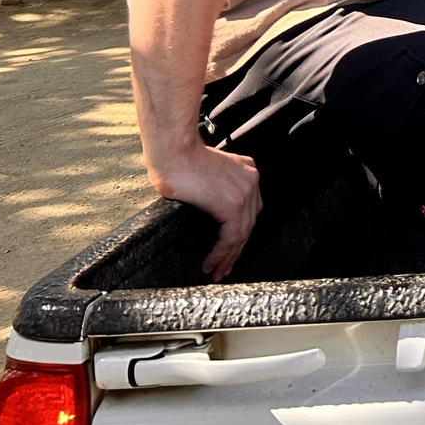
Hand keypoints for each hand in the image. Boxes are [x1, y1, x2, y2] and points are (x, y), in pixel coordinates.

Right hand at [149, 140, 261, 280]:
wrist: (173, 152)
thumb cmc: (179, 161)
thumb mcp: (207, 173)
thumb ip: (216, 188)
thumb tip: (209, 205)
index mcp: (247, 171)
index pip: (249, 209)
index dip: (240, 232)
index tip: (230, 249)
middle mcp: (251, 180)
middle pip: (248, 223)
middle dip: (236, 249)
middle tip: (224, 268)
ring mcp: (244, 193)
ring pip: (241, 234)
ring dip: (227, 258)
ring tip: (215, 272)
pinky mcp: (232, 205)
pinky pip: (230, 238)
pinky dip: (220, 254)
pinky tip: (210, 264)